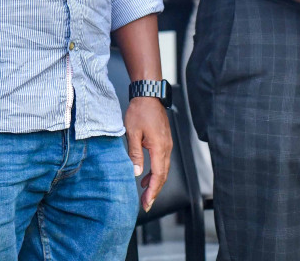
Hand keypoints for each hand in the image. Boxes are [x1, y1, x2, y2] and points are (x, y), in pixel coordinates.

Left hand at [123, 97, 170, 212]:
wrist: (149, 95)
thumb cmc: (140, 111)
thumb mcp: (132, 133)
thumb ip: (134, 153)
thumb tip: (135, 172)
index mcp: (159, 148)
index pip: (158, 176)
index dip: (152, 191)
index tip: (147, 203)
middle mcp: (166, 149)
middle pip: (163, 176)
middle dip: (154, 191)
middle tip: (146, 204)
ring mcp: (167, 145)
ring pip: (163, 169)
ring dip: (155, 182)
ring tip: (145, 193)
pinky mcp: (164, 142)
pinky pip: (161, 161)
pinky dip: (155, 172)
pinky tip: (145, 175)